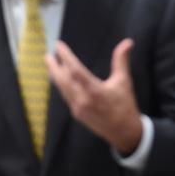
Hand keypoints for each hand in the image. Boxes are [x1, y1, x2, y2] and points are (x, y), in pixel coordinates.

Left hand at [46, 39, 142, 154]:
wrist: (124, 132)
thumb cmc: (125, 105)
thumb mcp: (124, 81)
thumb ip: (121, 60)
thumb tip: (127, 42)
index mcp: (95, 91)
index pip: (75, 70)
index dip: (65, 56)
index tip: (59, 45)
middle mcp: (83, 100)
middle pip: (62, 80)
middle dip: (53, 66)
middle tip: (47, 55)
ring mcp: (78, 108)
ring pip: (62, 88)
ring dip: (55, 75)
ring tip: (50, 64)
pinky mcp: (77, 114)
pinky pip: (66, 96)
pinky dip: (61, 85)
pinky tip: (59, 79)